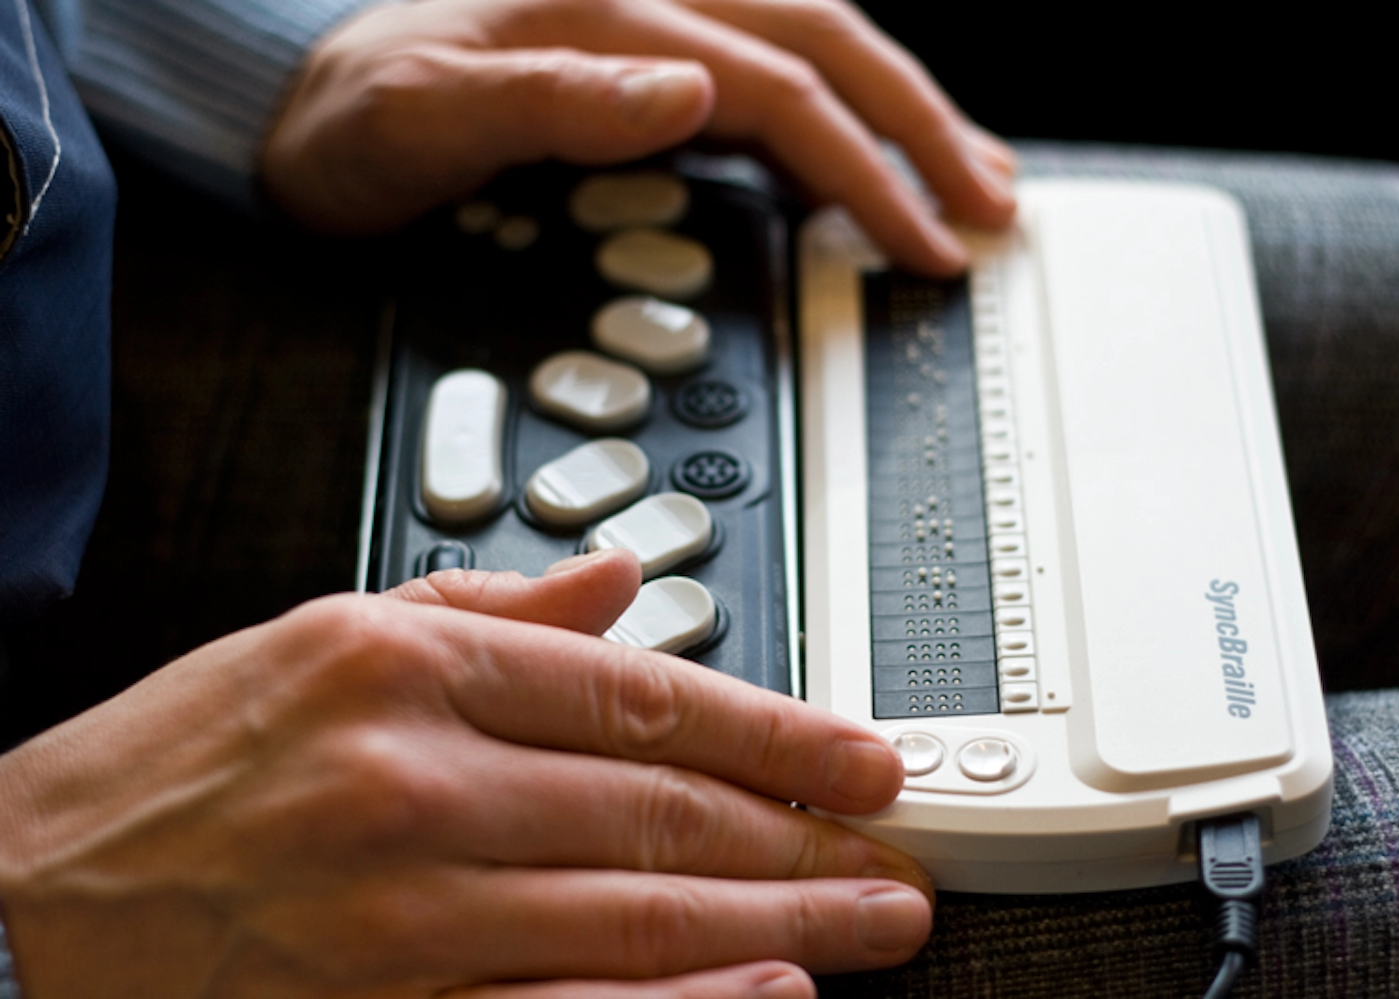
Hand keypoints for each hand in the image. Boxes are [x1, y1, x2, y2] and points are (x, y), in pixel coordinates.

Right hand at [0, 549, 931, 997]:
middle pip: (659, 811)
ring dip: (778, 924)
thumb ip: (494, 607)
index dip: (776, 731)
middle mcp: (411, 784)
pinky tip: (763, 995)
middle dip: (801, 836)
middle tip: (896, 850)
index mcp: (406, 670)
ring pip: (636, 918)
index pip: (643, 697)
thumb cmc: (181, 762)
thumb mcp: (324, 634)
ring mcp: (400, 913)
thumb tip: (627, 578)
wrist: (32, 896)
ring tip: (871, 921)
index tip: (864, 757)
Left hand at [260, 0, 1015, 274]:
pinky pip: (772, 73)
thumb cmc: (350, 130)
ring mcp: (649, 31)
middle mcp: (643, 10)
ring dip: (901, 111)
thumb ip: (551, 100)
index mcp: (606, 19)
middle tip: (994, 207)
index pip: (781, 90)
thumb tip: (694, 90)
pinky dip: (838, 117)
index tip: (926, 243)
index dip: (867, 168)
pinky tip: (869, 156)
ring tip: (970, 172)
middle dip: (923, 129)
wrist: (298, 115)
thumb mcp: (420, 120)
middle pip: (828, 47)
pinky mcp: (643, 63)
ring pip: (815, 47)